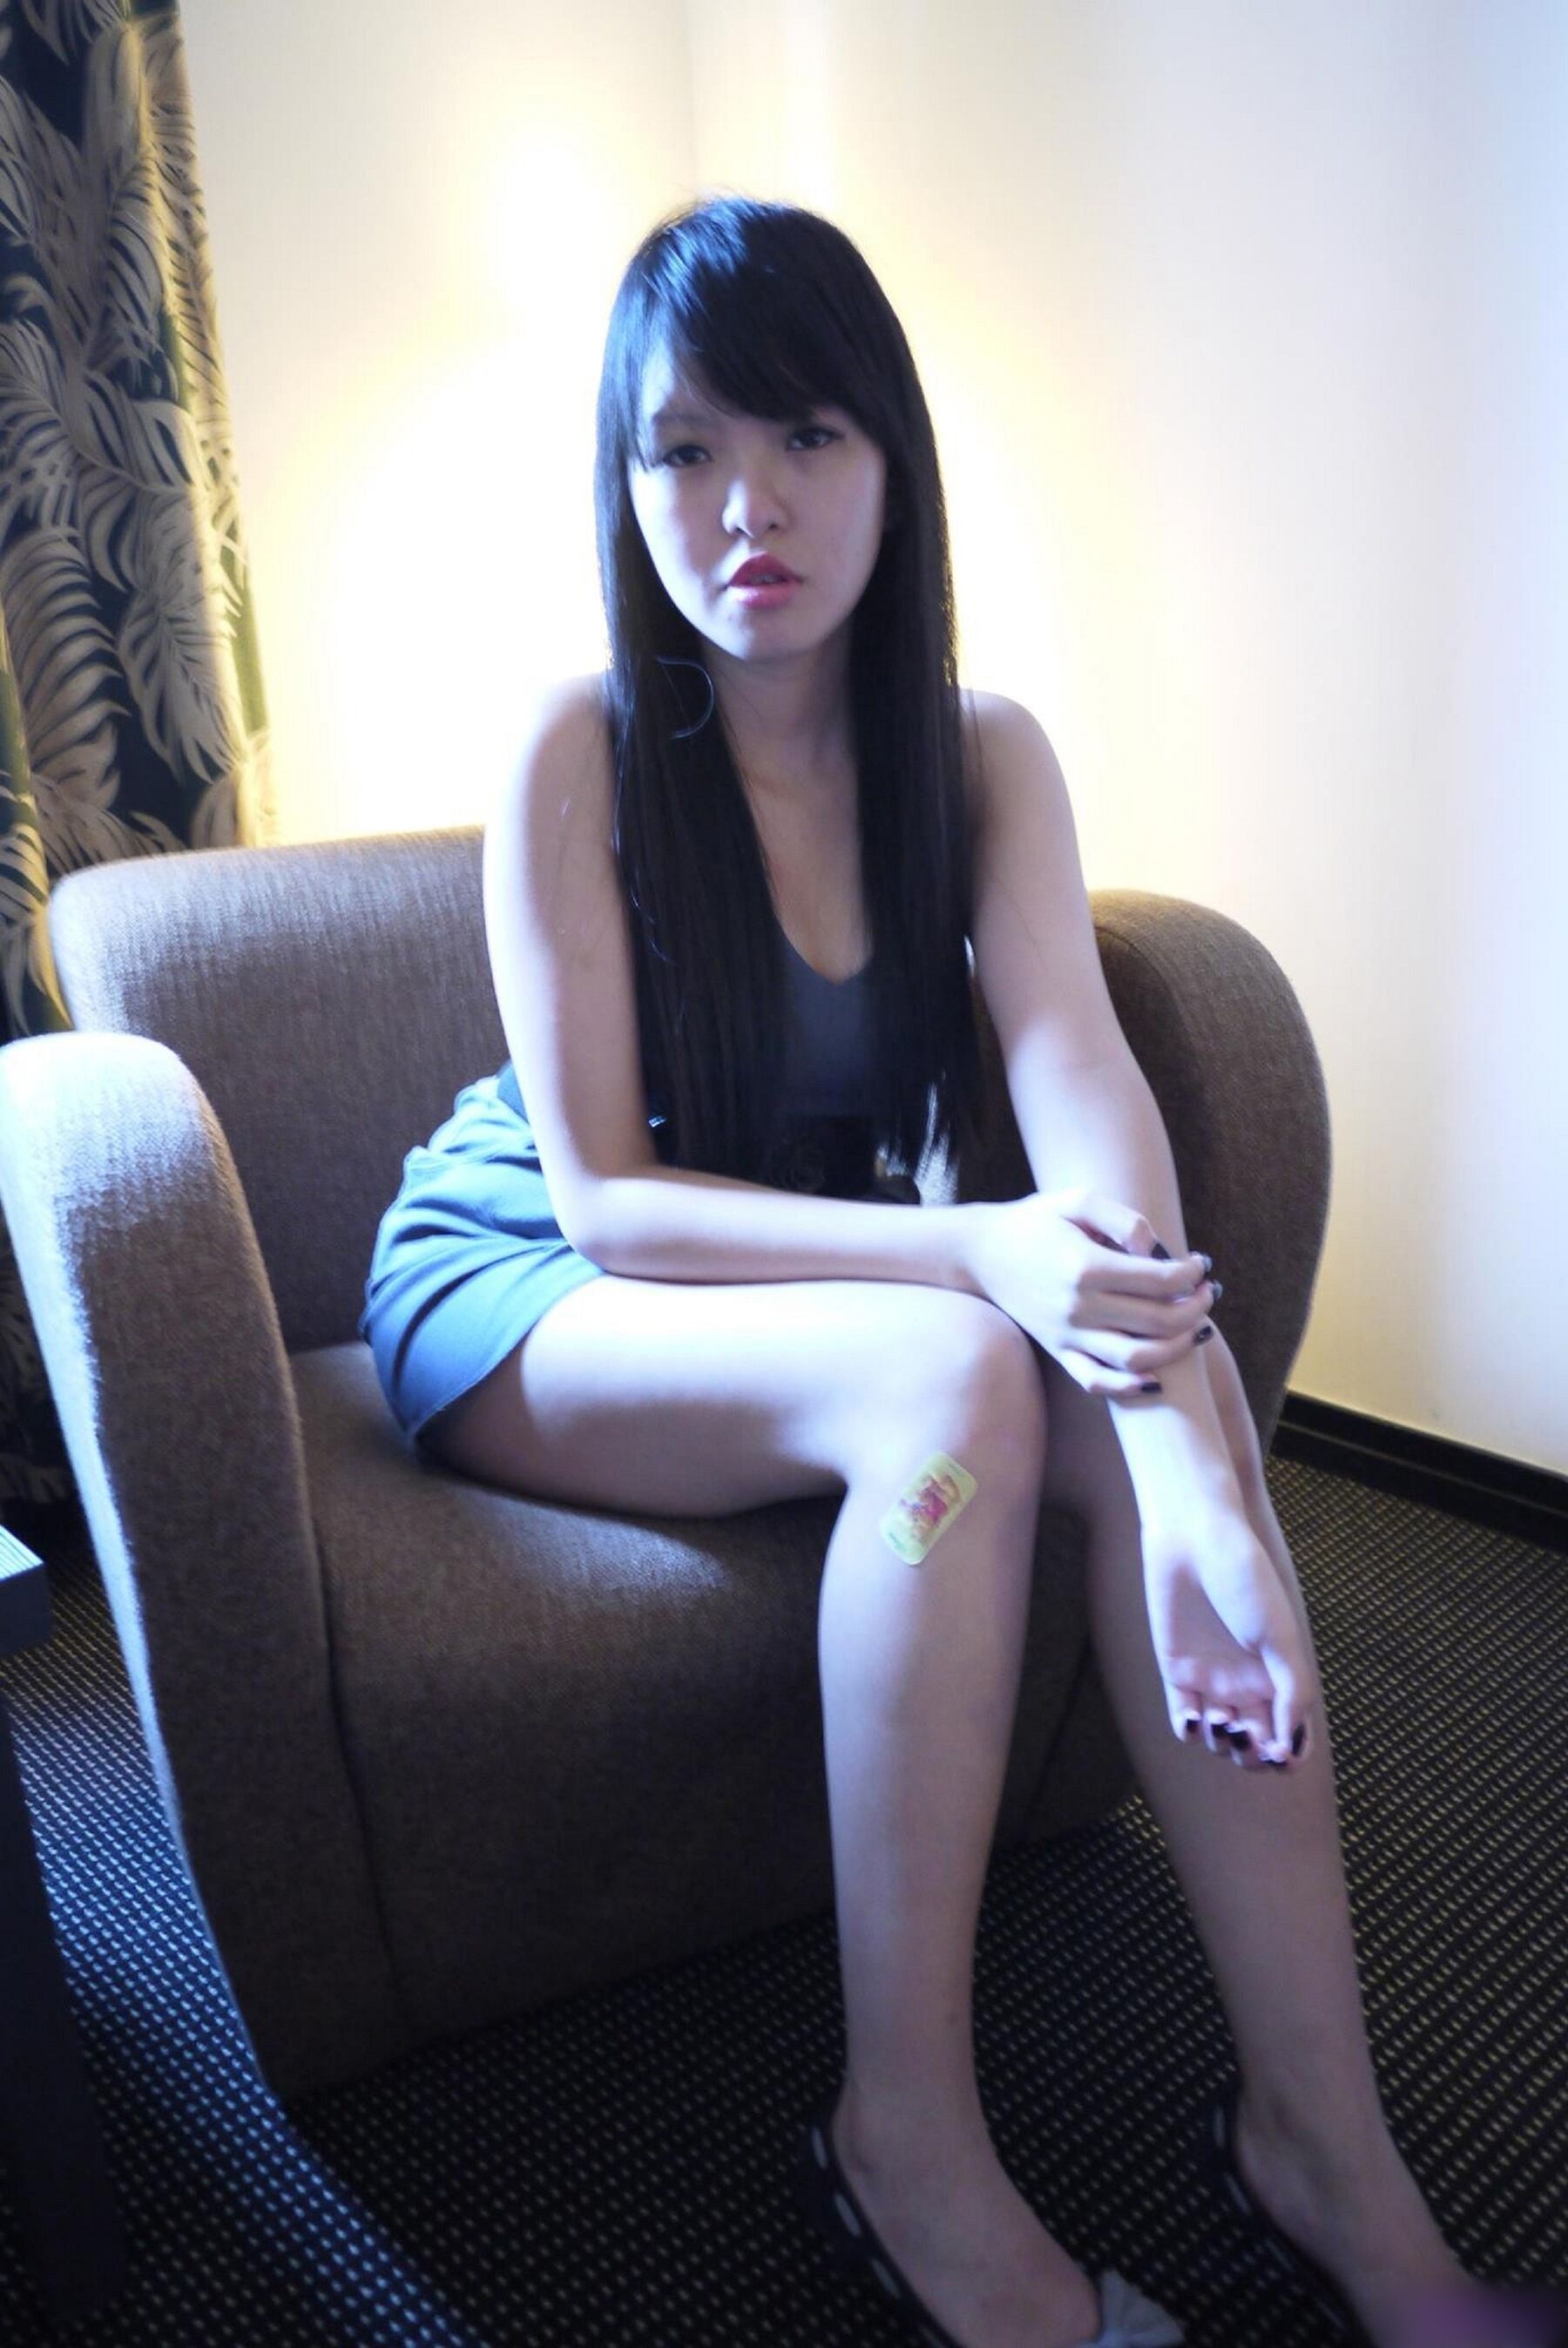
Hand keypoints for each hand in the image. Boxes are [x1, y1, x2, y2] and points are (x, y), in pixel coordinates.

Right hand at [962, 1188, 1215, 1399]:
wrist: (982, 1254)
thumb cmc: (1036, 1221)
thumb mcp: (1077, 1200)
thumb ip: (1123, 1219)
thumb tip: (1156, 1250)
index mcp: (1086, 1266)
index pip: (1160, 1279)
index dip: (1191, 1274)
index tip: (1201, 1264)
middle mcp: (1078, 1306)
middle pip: (1158, 1321)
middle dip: (1196, 1308)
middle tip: (1208, 1294)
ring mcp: (1067, 1334)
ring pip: (1137, 1358)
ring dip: (1177, 1347)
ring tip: (1195, 1328)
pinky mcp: (1059, 1351)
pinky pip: (1098, 1382)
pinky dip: (1130, 1386)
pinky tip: (1155, 1376)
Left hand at [1140, 1502, 1319, 1768]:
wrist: (1196, 1542)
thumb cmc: (1246, 1582)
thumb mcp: (1281, 1637)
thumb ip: (1292, 1691)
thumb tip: (1288, 1746)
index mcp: (1281, 1676)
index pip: (1289, 1735)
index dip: (1286, 1755)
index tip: (1280, 1753)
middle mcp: (1248, 1683)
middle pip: (1254, 1746)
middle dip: (1253, 1757)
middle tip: (1248, 1738)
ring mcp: (1212, 1679)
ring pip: (1220, 1740)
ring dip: (1223, 1745)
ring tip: (1222, 1720)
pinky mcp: (1177, 1671)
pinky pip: (1184, 1719)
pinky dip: (1191, 1731)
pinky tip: (1197, 1720)